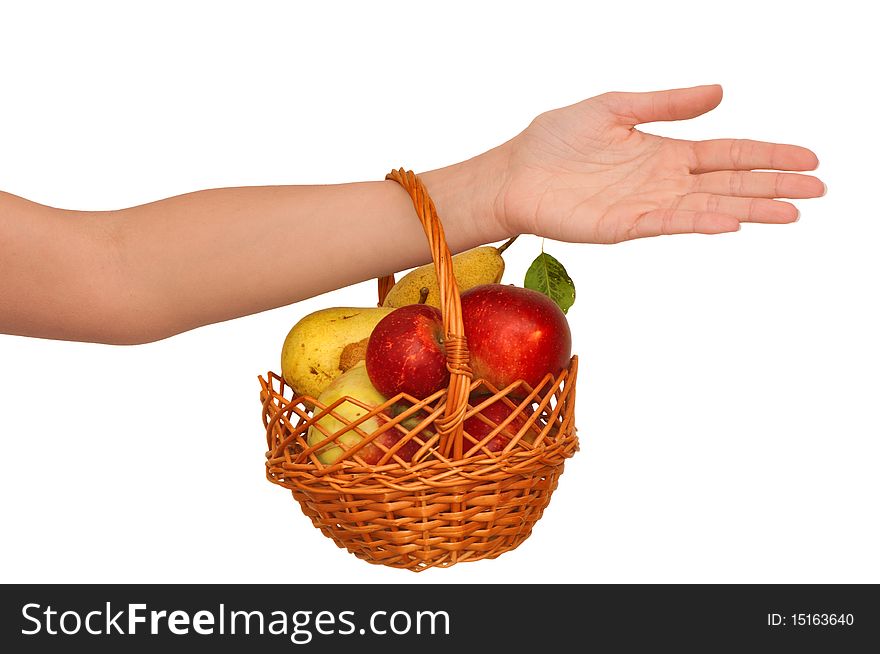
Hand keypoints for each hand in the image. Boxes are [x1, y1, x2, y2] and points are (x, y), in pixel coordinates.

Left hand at [491, 85, 822, 243]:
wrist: (514, 171)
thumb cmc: (556, 139)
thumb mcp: (617, 106)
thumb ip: (667, 104)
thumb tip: (720, 92)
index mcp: (665, 152)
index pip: (728, 154)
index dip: (768, 155)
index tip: (808, 159)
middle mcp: (663, 182)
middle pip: (730, 183)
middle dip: (774, 186)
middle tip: (819, 190)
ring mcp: (646, 205)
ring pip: (710, 207)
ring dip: (751, 209)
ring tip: (792, 211)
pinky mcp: (624, 225)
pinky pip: (670, 223)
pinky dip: (701, 222)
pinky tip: (732, 220)